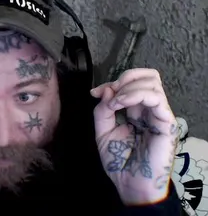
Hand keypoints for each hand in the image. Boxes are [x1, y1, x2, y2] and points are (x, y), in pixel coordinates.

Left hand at [92, 68, 177, 205]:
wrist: (130, 183)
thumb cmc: (119, 161)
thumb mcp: (102, 131)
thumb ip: (103, 110)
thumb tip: (106, 89)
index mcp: (137, 111)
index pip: (133, 83)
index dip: (112, 82)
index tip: (94, 92)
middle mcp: (150, 111)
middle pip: (148, 77)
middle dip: (125, 78)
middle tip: (111, 92)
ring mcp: (160, 116)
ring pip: (152, 83)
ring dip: (128, 86)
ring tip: (116, 101)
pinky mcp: (167, 124)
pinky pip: (156, 98)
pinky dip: (135, 95)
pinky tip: (120, 103)